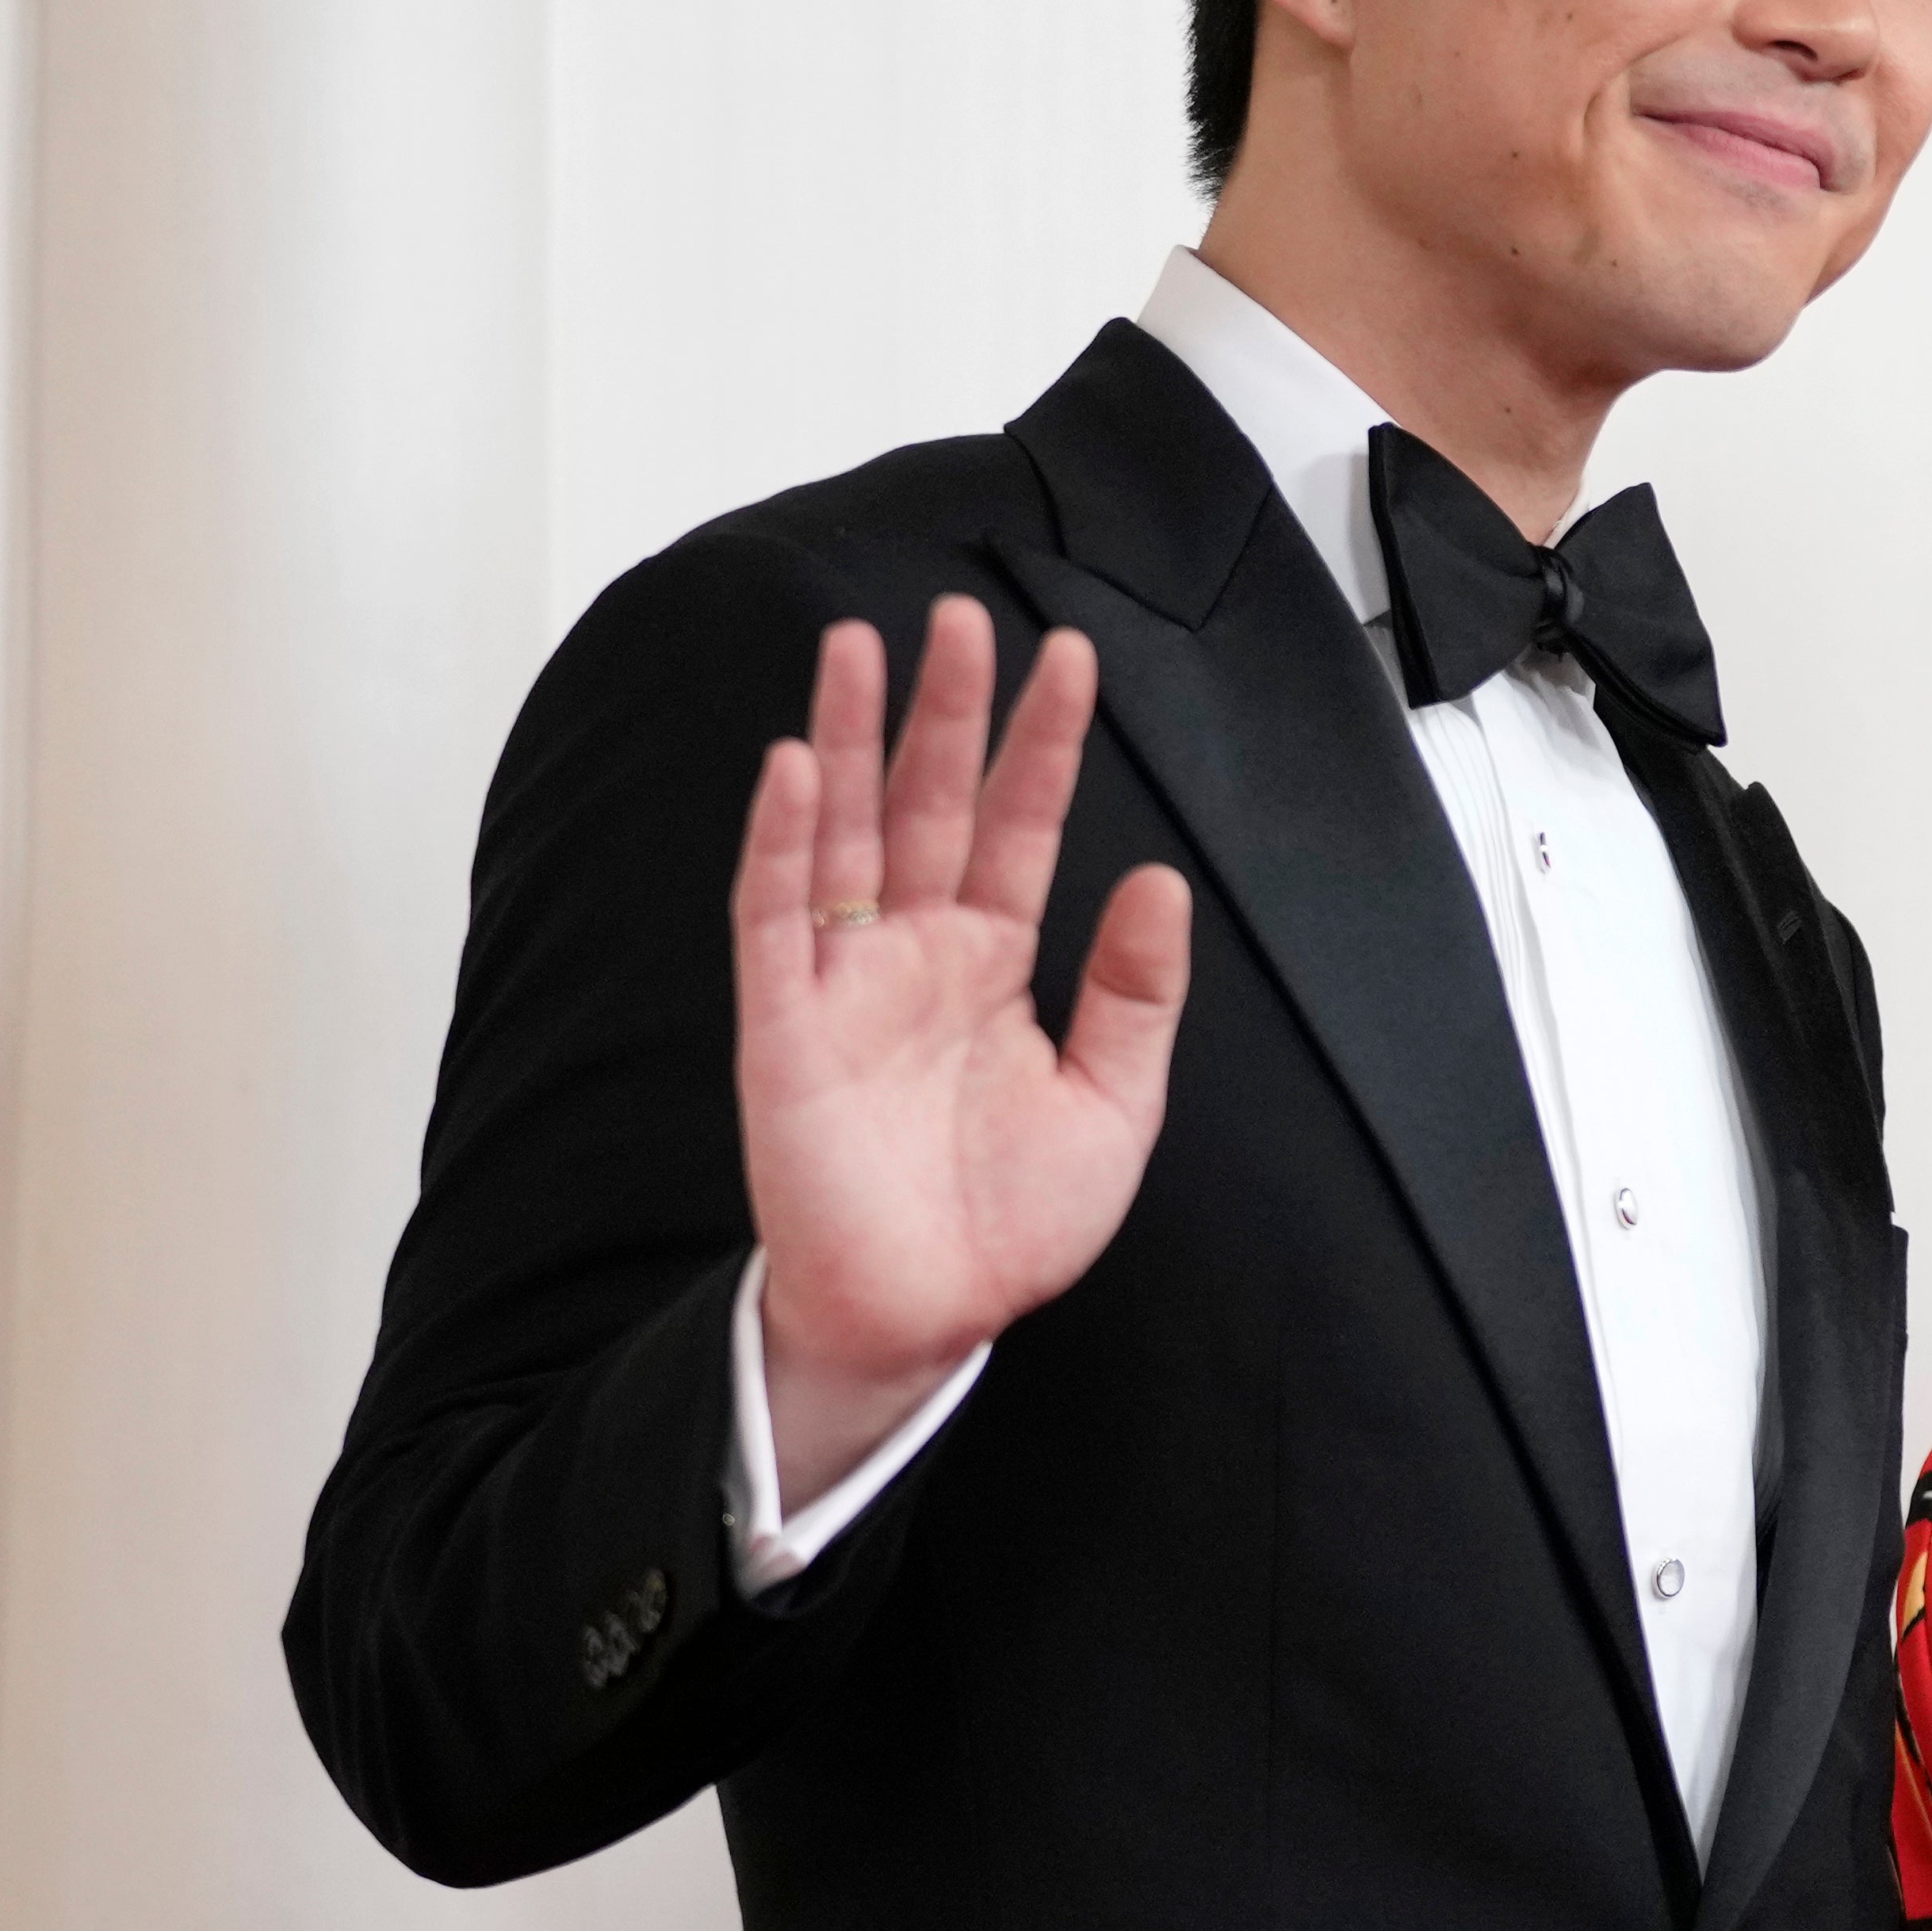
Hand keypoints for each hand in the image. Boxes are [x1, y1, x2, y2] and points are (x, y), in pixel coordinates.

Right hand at [732, 601, 1194, 1503]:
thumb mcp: (1113, 1104)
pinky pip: (774, 918)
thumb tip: (1157, 878)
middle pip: (928, 805)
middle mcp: (916, 955)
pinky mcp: (783, 1027)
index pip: (1019, 827)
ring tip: (861, 645)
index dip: (1041, 746)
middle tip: (962, 615)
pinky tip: (797, 767)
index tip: (1071, 658)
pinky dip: (782, 843)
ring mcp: (844, 982)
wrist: (931, 1315)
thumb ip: (1135, 995)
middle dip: (944, 711)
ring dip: (851, 741)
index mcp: (993, 965)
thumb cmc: (1008, 1222)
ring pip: (843, 833)